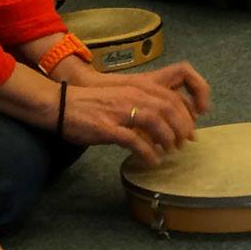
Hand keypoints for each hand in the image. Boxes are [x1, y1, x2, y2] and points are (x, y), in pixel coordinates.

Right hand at [57, 63, 212, 164]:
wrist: (60, 105)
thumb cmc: (90, 104)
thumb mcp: (120, 98)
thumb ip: (140, 105)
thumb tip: (161, 122)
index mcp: (136, 88)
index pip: (171, 98)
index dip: (185, 115)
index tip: (190, 130)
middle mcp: (131, 96)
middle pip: (168, 108)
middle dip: (181, 128)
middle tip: (183, 144)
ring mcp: (119, 112)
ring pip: (156, 122)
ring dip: (167, 139)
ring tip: (169, 151)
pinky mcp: (107, 128)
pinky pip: (134, 141)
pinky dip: (147, 153)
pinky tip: (152, 161)